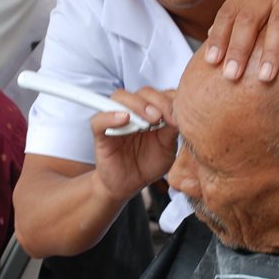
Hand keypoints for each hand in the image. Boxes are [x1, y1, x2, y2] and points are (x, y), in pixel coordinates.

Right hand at [91, 87, 179, 203]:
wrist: (128, 185)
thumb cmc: (147, 165)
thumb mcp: (167, 148)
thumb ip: (171, 130)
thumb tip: (180, 114)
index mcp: (151, 112)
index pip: (161, 94)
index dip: (170, 100)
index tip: (179, 115)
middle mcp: (133, 111)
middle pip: (143, 92)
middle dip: (157, 102)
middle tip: (163, 117)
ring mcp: (115, 119)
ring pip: (121, 98)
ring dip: (137, 105)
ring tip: (149, 120)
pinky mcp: (100, 133)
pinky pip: (99, 119)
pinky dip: (110, 116)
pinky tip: (125, 119)